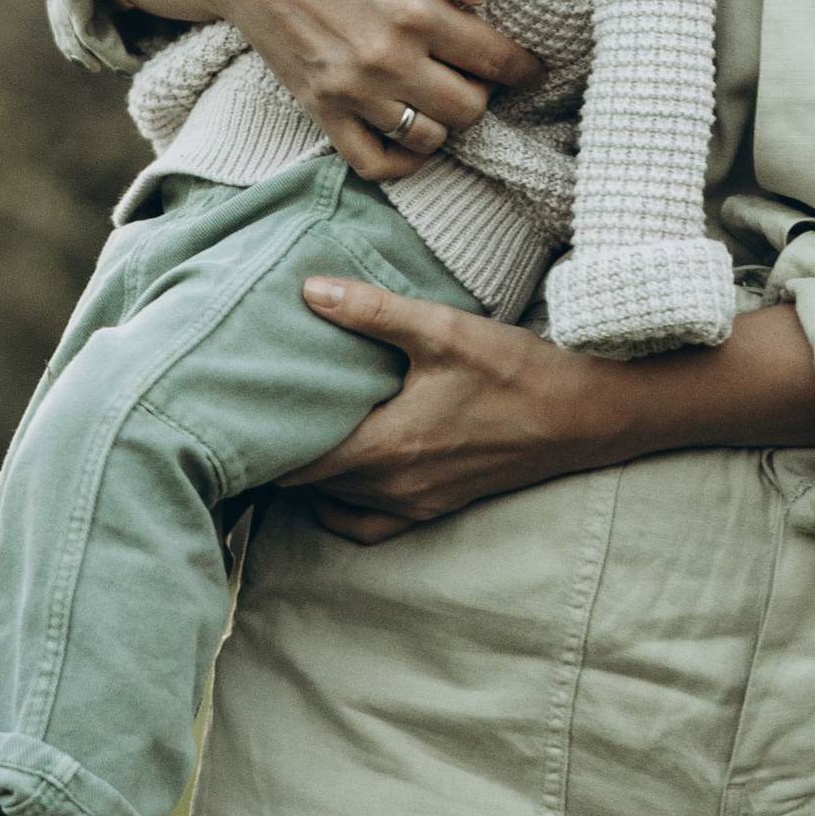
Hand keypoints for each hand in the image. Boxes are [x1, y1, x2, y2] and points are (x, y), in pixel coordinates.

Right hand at [98, 0, 539, 185]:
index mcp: (415, 11)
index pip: (494, 60)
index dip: (524, 67)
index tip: (532, 67)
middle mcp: (385, 60)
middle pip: (469, 109)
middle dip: (484, 91)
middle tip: (480, 71)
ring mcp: (350, 92)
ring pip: (428, 137)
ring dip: (446, 120)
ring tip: (445, 91)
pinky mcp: (320, 109)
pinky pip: (374, 162)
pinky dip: (403, 159)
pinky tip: (413, 131)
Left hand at [286, 299, 636, 531]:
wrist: (581, 417)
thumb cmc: (515, 371)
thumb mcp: (444, 330)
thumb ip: (373, 311)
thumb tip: (310, 290)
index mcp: (386, 447)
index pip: (295, 460)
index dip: (259, 440)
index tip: (233, 414)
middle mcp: (392, 487)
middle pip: (308, 483)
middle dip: (278, 453)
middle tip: (254, 415)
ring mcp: (414, 505)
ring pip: (334, 502)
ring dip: (309, 475)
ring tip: (290, 434)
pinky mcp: (434, 509)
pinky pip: (367, 524)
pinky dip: (342, 505)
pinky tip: (339, 473)